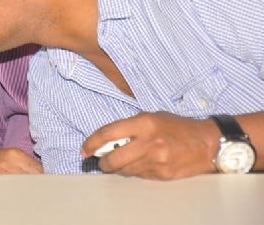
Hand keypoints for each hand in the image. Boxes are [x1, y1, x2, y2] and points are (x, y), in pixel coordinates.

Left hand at [81, 111, 218, 179]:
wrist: (207, 144)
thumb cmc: (177, 127)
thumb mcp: (152, 117)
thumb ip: (129, 127)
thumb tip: (107, 139)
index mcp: (144, 123)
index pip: (109, 133)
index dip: (92, 142)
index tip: (84, 149)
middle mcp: (149, 143)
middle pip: (114, 158)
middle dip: (102, 162)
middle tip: (100, 161)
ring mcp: (156, 161)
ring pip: (125, 170)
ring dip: (117, 168)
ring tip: (120, 161)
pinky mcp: (162, 174)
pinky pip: (139, 176)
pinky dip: (134, 171)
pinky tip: (139, 164)